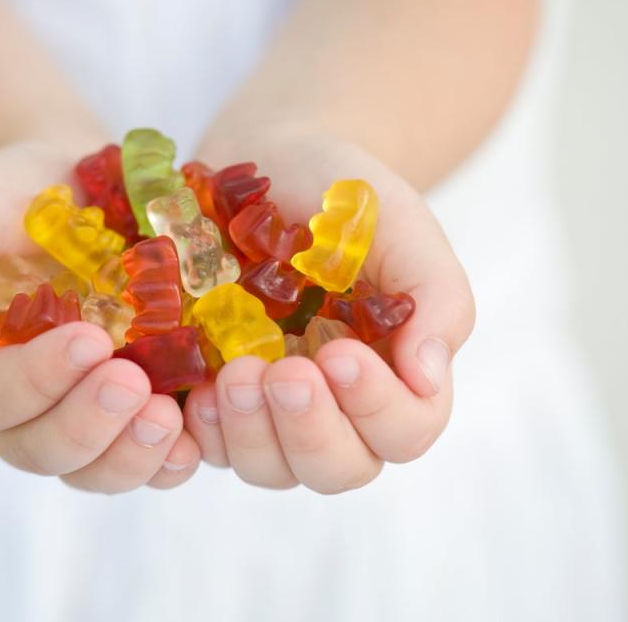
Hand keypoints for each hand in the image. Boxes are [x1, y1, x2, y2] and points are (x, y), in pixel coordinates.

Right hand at [0, 141, 200, 492]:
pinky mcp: (129, 407)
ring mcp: (76, 411)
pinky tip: (194, 438)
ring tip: (168, 420)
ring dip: (130, 457)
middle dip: (88, 424)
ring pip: (92, 468)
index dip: (36, 380)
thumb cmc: (9, 196)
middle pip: (40, 448)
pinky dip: (168, 458)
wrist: (76, 182)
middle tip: (134, 383)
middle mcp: (20, 404)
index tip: (89, 340)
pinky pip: (142, 457)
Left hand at [181, 133, 475, 492]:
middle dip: (310, 431)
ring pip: (271, 468)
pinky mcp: (217, 393)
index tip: (339, 350)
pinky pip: (208, 446)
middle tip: (281, 373)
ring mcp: (272, 406)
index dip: (377, 408)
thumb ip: (434, 297)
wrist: (269, 157)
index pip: (405, 430)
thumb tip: (429, 378)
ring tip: (232, 373)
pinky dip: (202, 432)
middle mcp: (335, 403)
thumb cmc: (344, 192)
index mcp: (393, 370)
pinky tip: (193, 392)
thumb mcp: (400, 225)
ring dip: (251, 434)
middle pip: (338, 468)